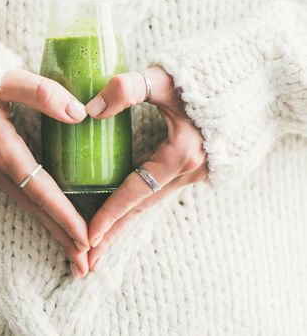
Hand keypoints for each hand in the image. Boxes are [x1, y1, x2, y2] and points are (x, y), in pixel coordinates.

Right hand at [0, 68, 90, 277]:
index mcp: (4, 150)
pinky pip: (16, 194)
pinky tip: (47, 215)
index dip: (64, 216)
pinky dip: (36, 210)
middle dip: (61, 236)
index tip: (85, 240)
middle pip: (35, 208)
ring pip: (25, 204)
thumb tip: (79, 114)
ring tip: (71, 249)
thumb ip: (41, 94)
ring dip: (50, 226)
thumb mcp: (4, 80)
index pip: (41, 191)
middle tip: (84, 265)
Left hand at [85, 65, 207, 270]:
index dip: (109, 214)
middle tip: (88, 258)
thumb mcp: (164, 79)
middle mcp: (189, 170)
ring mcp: (194, 171)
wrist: (249, 80)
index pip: (135, 192)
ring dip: (126, 220)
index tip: (87, 236)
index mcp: (180, 154)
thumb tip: (91, 109)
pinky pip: (160, 191)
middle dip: (114, 232)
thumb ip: (127, 88)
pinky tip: (127, 207)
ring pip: (151, 201)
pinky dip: (140, 204)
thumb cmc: (205, 77)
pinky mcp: (195, 165)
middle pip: (141, 207)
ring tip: (103, 240)